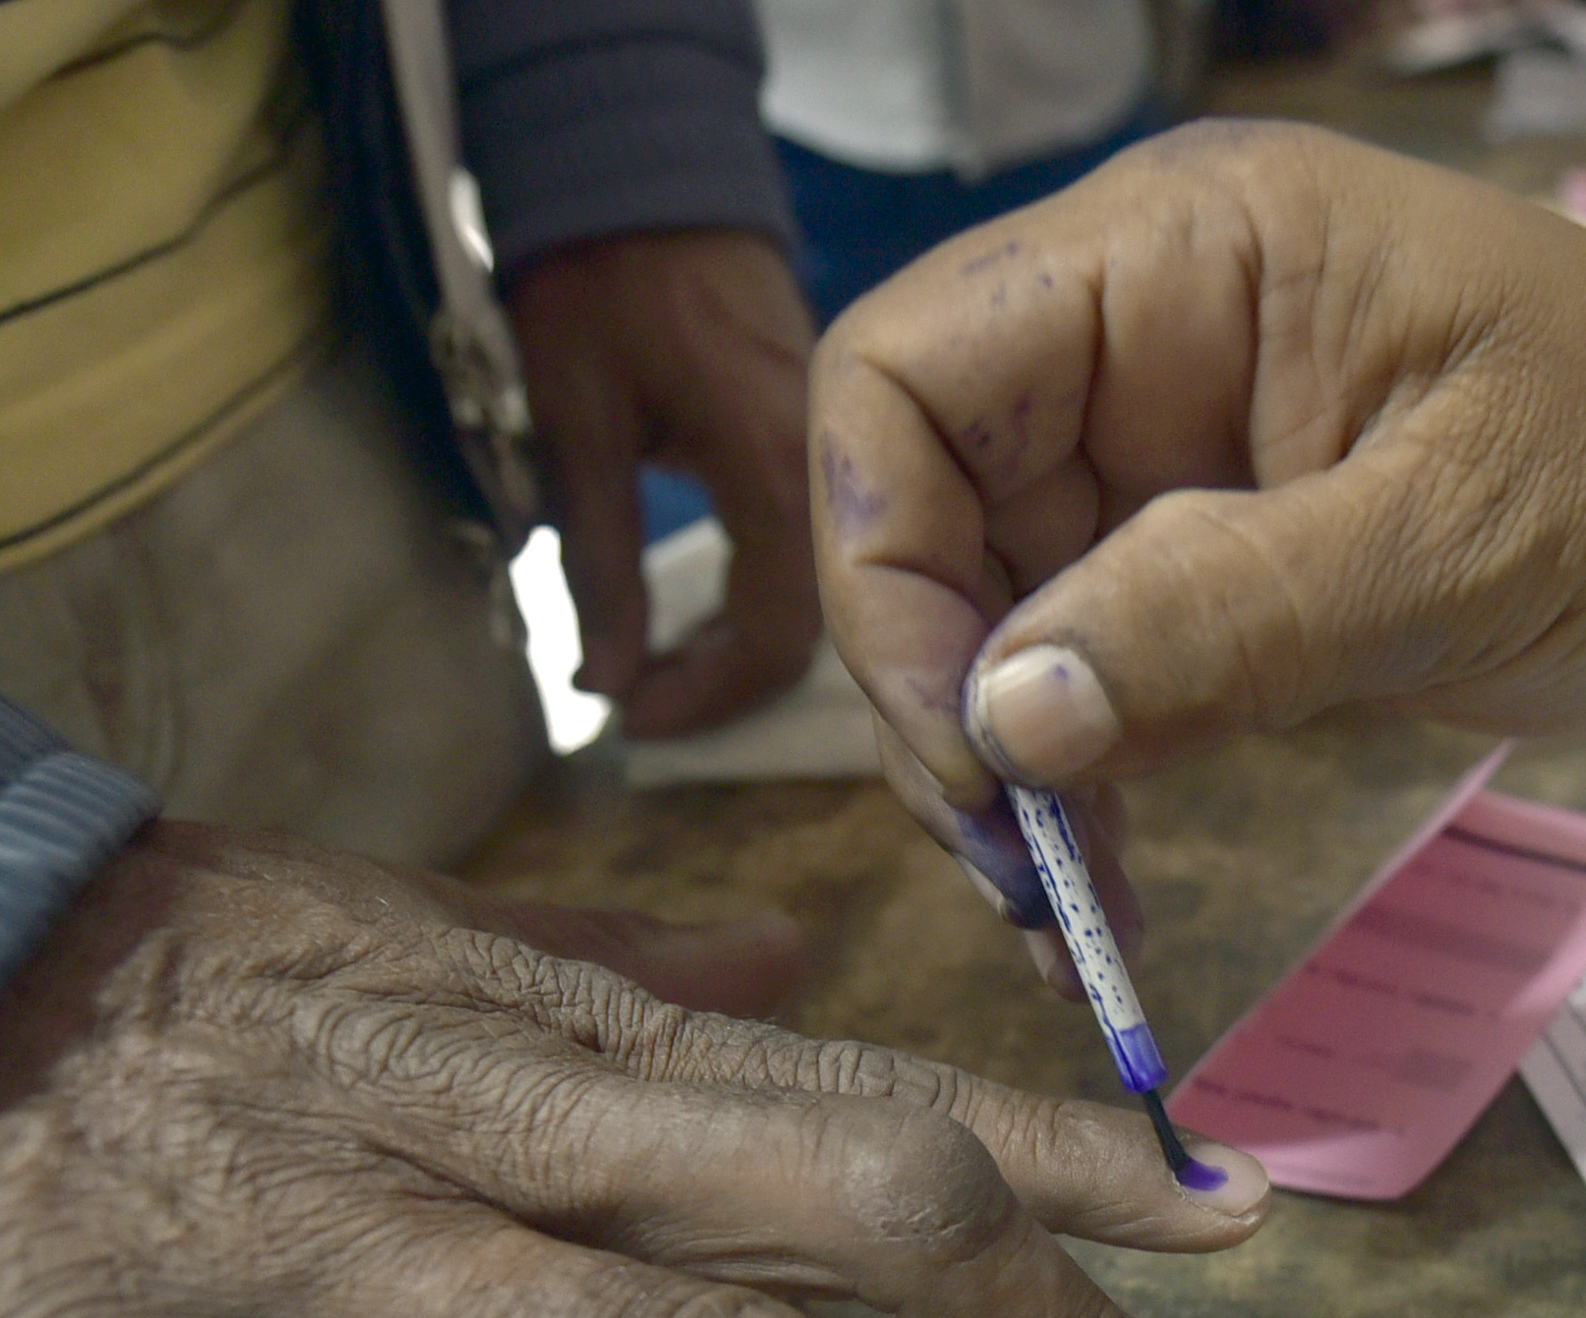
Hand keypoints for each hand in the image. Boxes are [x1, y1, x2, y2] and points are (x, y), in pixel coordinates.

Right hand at [0, 825, 1271, 1317]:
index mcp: (545, 1032)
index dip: (1057, 1166)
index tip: (1236, 1229)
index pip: (853, 1095)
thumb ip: (596, 971)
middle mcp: (486, 1125)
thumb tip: (775, 964)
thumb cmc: (160, 982)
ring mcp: (329, 1260)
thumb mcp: (394, 940)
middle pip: (826, 1210)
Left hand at [509, 228, 820, 738]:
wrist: (647, 161)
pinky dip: (765, 598)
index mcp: (781, 473)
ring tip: (674, 672)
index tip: (632, 718)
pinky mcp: (827, 445)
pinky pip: (820, 551)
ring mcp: (839, 462)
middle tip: (646, 703)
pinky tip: (714, 614)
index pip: (778, 641)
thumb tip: (604, 683)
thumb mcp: (578, 422)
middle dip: (729, 684)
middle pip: (815, 632)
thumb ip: (599, 565)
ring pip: (824, 598)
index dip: (708, 697)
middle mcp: (834, 478)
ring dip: (750, 648)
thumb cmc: (604, 276)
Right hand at [808, 122, 1585, 893]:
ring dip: (1002, 771)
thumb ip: (1226, 616)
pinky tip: (1101, 888)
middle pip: (926, 506)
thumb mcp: (1451, 544)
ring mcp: (1161, 452)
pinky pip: (1081, 670)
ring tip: (1067, 921)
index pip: (908, 373)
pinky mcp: (1199, 559)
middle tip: (1020, 880)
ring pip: (989, 611)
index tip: (969, 750)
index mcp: (1185, 252)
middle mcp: (1140, 338)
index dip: (893, 563)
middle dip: (944, 701)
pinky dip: (1075, 782)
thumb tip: (1004, 720)